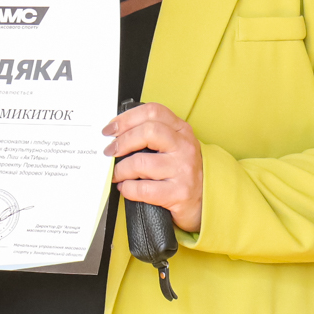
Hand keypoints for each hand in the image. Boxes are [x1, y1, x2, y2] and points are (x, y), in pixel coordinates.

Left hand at [103, 103, 204, 231]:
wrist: (204, 202)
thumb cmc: (182, 172)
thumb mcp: (174, 147)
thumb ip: (152, 136)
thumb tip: (116, 134)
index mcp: (181, 130)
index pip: (153, 112)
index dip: (127, 118)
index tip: (110, 129)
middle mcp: (184, 147)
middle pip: (148, 132)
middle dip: (121, 142)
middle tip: (109, 151)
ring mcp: (183, 170)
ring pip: (141, 162)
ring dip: (121, 170)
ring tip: (117, 174)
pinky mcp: (179, 193)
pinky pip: (143, 189)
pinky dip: (128, 189)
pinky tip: (126, 188)